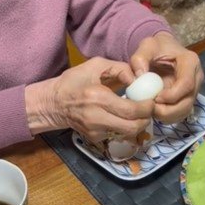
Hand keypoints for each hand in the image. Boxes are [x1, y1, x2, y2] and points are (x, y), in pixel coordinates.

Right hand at [25, 57, 154, 143]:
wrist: (53, 103)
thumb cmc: (74, 80)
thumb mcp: (96, 65)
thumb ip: (120, 68)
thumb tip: (138, 78)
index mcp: (98, 98)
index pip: (131, 110)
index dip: (147, 107)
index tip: (151, 100)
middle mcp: (97, 118)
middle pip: (133, 127)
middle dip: (147, 118)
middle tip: (149, 108)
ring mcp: (95, 131)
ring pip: (127, 134)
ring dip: (138, 124)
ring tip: (139, 112)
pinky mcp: (94, 139)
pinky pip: (117, 135)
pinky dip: (125, 126)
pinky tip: (123, 117)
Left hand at [129, 32, 203, 122]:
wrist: (163, 50)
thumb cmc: (157, 47)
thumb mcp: (147, 46)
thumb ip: (140, 58)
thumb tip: (139, 77)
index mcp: (190, 62)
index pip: (187, 84)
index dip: (172, 96)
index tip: (154, 98)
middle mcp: (196, 77)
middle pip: (188, 102)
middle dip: (168, 110)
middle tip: (150, 109)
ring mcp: (193, 90)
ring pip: (185, 110)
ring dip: (167, 116)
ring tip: (151, 110)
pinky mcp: (187, 98)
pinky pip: (180, 113)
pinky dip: (167, 117)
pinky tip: (155, 111)